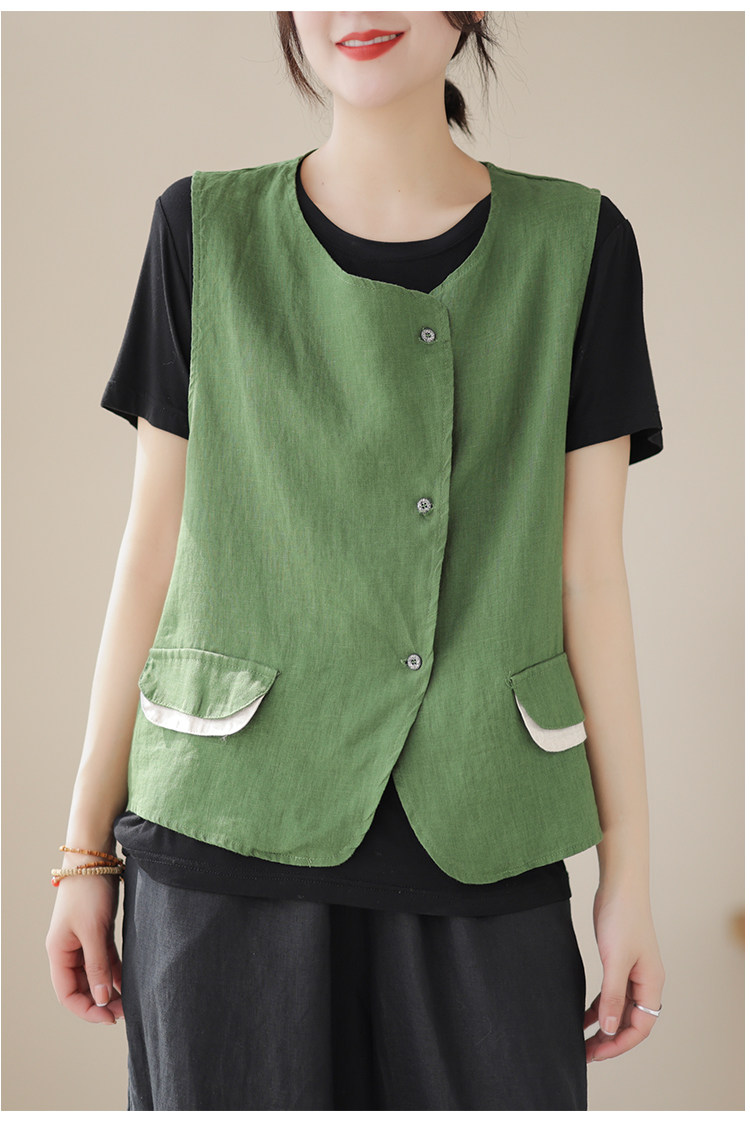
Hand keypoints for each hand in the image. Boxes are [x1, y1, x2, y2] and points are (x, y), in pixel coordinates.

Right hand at [46, 874, 123, 1025]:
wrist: (95, 859)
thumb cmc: (88, 892)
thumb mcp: (93, 931)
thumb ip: (97, 966)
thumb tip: (102, 1000)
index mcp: (59, 953)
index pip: (67, 994)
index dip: (86, 1010)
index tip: (109, 1018)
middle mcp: (68, 951)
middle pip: (81, 988)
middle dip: (100, 1003)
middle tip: (124, 1012)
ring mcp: (83, 943)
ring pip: (95, 976)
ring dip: (109, 990)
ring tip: (129, 1002)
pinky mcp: (97, 933)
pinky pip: (105, 961)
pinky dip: (115, 973)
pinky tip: (129, 983)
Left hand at [583, 882, 665, 1062]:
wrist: (619, 885)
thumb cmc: (622, 917)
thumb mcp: (615, 960)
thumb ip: (612, 995)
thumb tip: (609, 1029)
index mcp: (651, 984)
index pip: (639, 1027)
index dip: (619, 1043)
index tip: (597, 1052)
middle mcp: (646, 982)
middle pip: (630, 1022)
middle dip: (610, 1040)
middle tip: (585, 1053)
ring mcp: (633, 973)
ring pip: (619, 1009)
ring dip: (603, 1026)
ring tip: (582, 1041)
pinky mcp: (620, 962)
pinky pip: (611, 994)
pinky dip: (599, 1007)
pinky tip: (583, 1015)